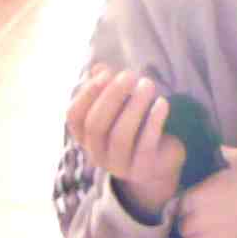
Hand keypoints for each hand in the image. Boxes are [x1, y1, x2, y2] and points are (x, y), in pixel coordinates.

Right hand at [66, 64, 184, 220]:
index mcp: (86, 138)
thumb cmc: (137, 129)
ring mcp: (119, 166)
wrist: (162, 164)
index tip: (106, 73)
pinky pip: (146, 144)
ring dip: (134, 106)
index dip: (87, 94)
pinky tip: (163, 103)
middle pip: (96, 125)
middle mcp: (97, 154)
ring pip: (120, 135)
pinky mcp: (143, 169)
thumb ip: (108, 89)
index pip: (74, 117)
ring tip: (148, 84)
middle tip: (130, 75)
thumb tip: (98, 68)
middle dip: (112, 96)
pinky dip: (154, 121)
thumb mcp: (122, 109)